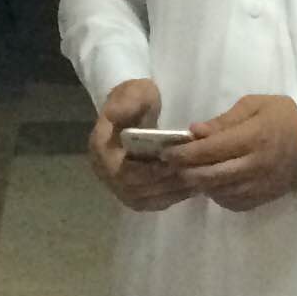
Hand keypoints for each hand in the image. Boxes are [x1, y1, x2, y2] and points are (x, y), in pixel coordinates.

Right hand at [86, 80, 188, 212]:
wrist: (133, 107)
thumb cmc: (134, 98)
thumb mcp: (132, 93)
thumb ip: (127, 103)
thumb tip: (115, 114)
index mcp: (100, 150)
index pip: (122, 172)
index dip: (148, 172)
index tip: (173, 164)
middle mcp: (104, 172)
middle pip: (135, 190)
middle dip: (164, 185)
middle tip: (191, 176)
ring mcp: (117, 185)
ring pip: (144, 200)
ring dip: (170, 194)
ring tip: (195, 183)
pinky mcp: (132, 192)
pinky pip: (151, 202)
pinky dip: (171, 198)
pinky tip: (191, 189)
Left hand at [175, 95, 296, 210]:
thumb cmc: (284, 117)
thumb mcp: (254, 106)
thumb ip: (223, 120)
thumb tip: (194, 132)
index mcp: (253, 137)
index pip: (209, 150)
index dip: (183, 153)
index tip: (166, 152)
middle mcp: (255, 165)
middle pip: (210, 175)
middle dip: (185, 172)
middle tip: (171, 166)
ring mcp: (260, 185)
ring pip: (218, 191)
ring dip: (200, 184)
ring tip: (190, 173)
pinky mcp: (264, 198)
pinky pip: (232, 203)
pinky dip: (218, 195)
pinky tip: (214, 183)